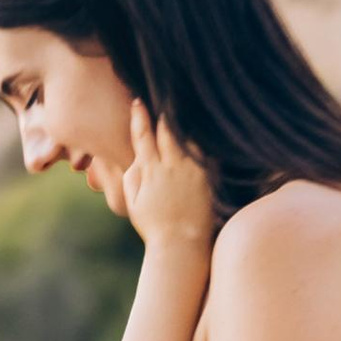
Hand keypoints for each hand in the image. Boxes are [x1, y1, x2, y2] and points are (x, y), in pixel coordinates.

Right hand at [118, 101, 214, 253]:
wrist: (180, 246)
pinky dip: (203, 139)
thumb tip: (135, 155)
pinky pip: (207, 151)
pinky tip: (206, 127)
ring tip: (186, 107)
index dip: (139, 116)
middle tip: (165, 95)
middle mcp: (170, 166)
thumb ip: (131, 175)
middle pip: (167, 128)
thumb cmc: (153, 225)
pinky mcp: (208, 176)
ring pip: (188, 136)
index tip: (138, 101)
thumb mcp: (132, 201)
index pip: (142, 135)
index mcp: (149, 170)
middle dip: (165, 111)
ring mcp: (191, 170)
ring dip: (185, 123)